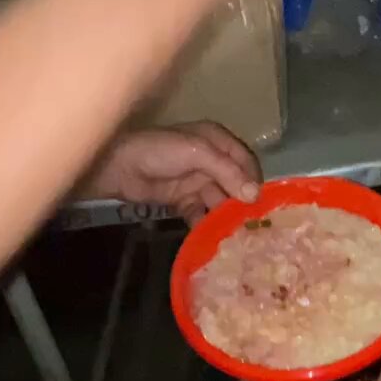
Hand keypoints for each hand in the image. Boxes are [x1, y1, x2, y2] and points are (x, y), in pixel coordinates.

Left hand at [85, 122, 261, 223]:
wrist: (119, 167)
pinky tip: (212, 239)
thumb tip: (254, 195)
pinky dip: (206, 225)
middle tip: (252, 226)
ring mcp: (196, 181)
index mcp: (217, 141)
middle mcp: (210, 160)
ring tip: (236, 237)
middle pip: (235, 184)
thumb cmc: (160, 151)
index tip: (261, 204)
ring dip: (226, 217)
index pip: (245, 161)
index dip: (254, 181)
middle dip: (242, 203)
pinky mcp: (182, 200)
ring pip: (219, 201)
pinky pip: (201, 214)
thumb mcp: (197, 153)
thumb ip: (227, 172)